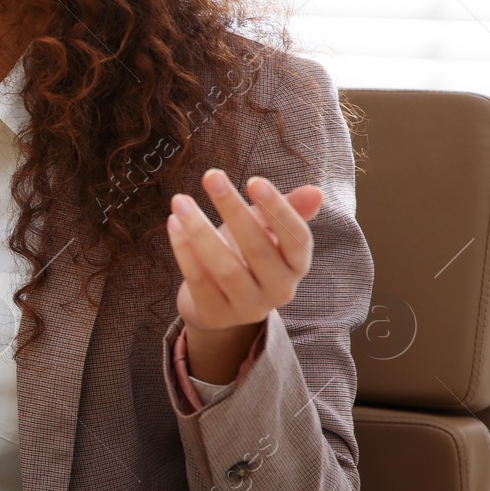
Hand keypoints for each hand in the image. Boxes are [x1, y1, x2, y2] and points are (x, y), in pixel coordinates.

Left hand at [165, 169, 322, 383]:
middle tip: (211, 176)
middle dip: (233, 210)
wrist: (218, 303)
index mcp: (297, 266)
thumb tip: (316, 192)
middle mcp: (279, 290)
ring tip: (180, 200)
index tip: (254, 180)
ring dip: (200, 230)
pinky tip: (173, 223)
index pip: (297, 238)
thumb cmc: (245, 256)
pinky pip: (199, 280)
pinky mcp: (216, 315)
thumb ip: (287, 210)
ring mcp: (248, 307)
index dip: (278, 209)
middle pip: (258, 249)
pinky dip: (184, 250)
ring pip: (225, 268)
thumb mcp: (266, 231)